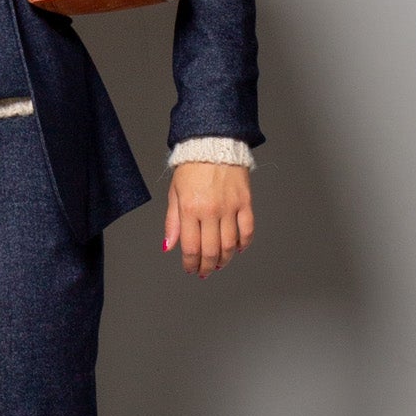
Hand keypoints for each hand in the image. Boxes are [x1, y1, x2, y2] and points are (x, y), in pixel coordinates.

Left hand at [163, 161, 254, 276]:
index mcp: (190, 209)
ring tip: (219, 264)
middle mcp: (210, 211)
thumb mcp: (175, 193)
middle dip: (207, 266)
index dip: (190, 263)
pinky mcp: (245, 202)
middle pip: (211, 250)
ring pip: (229, 245)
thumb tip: (169, 246)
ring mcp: (229, 207)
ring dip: (224, 260)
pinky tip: (237, 249)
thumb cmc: (191, 167)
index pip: (190, 247)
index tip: (190, 269)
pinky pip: (247, 230)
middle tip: (205, 271)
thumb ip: (172, 222)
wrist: (213, 143)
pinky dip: (243, 244)